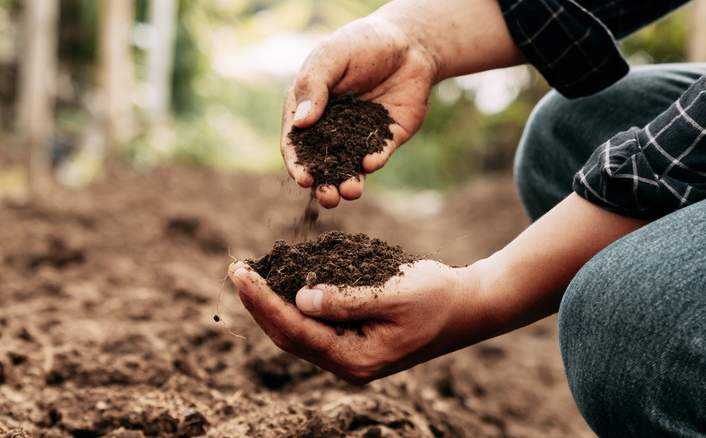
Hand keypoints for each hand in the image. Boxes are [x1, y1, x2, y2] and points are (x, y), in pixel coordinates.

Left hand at [229, 259, 486, 384]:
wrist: (468, 307)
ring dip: (271, 305)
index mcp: (356, 359)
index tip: (242, 272)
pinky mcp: (354, 341)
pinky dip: (293, 304)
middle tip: (237, 269)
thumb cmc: (437, 296)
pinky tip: (282, 284)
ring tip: (249, 276)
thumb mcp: (393, 293)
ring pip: (297, 333)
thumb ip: (346, 299)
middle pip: (289, 336)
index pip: (296, 330)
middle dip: (259, 303)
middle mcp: (348, 364)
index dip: (264, 301)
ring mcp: (350, 355)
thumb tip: (299, 299)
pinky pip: (314, 326)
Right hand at [281, 15, 434, 207]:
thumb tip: (300, 123)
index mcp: (308, 109)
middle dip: (324, 184)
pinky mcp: (386, 138)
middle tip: (329, 198)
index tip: (304, 179)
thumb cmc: (361, 43)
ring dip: (349, 183)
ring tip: (351, 192)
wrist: (409, 42)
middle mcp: (331, 127)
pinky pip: (377, 155)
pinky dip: (374, 161)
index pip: (296, 143)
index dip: (297, 163)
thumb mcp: (331, 57)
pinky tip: (371, 162)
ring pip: (350, 167)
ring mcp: (358, 136)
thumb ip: (314, 87)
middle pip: (322, 164)